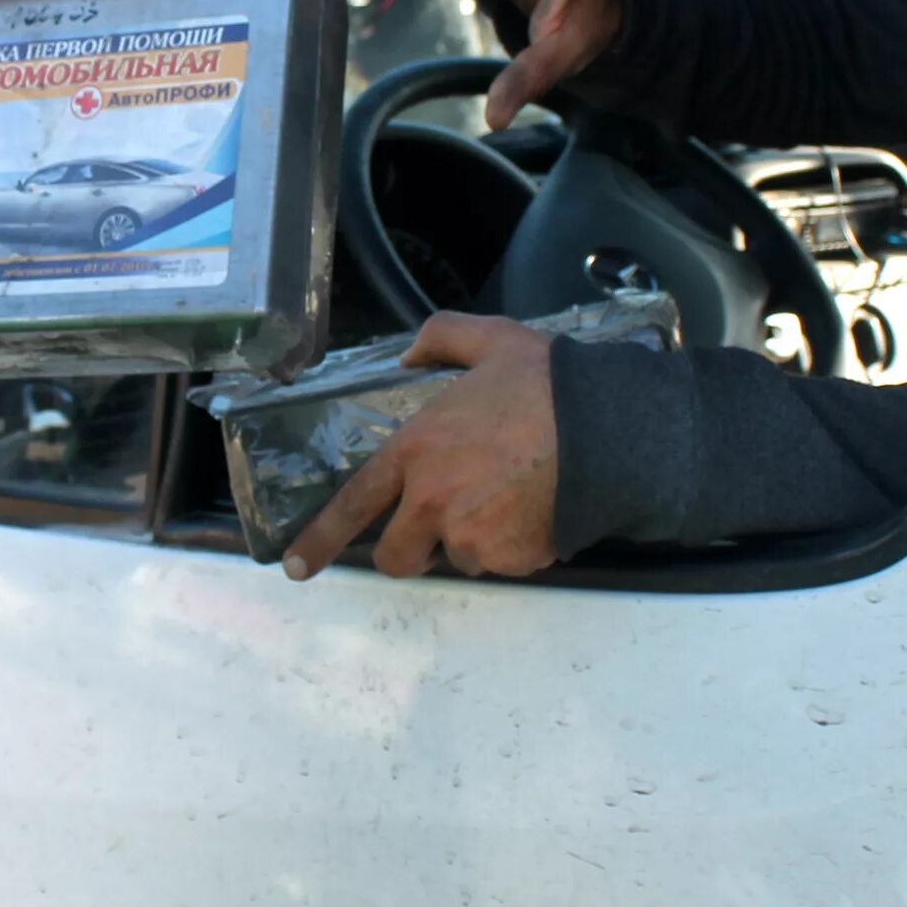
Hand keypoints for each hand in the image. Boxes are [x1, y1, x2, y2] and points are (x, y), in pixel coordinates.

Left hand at [282, 313, 560, 581]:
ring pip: (456, 557)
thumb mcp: (491, 339)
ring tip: (509, 497)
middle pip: (398, 556)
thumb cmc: (547, 384)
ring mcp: (472, 536)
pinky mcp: (511, 560)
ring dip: (472, 539)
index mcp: (417, 451)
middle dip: (410, 549)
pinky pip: (501, 562)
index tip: (297, 567)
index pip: (354, 505)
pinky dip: (512, 546)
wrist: (609, 430)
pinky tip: (535, 508)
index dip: (321, 540)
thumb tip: (410, 353)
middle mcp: (433, 501)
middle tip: (439, 526)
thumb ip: (442, 339)